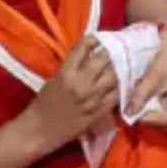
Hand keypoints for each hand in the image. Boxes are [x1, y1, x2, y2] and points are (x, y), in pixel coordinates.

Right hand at [18, 36, 117, 151]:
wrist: (39, 130)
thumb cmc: (45, 102)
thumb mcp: (56, 78)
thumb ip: (75, 65)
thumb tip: (94, 51)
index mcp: (67, 72)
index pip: (85, 47)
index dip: (96, 39)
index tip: (102, 37)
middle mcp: (81, 83)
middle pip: (105, 58)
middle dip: (114, 50)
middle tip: (121, 46)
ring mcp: (93, 98)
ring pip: (116, 75)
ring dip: (123, 67)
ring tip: (127, 61)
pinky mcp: (100, 111)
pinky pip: (118, 94)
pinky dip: (123, 86)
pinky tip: (126, 80)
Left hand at [127, 31, 166, 128]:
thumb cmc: (166, 59)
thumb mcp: (152, 77)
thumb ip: (140, 97)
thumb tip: (127, 114)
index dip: (152, 119)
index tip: (136, 113)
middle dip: (149, 118)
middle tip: (133, 111)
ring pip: (164, 118)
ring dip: (149, 114)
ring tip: (136, 107)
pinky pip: (163, 111)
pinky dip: (151, 109)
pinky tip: (142, 102)